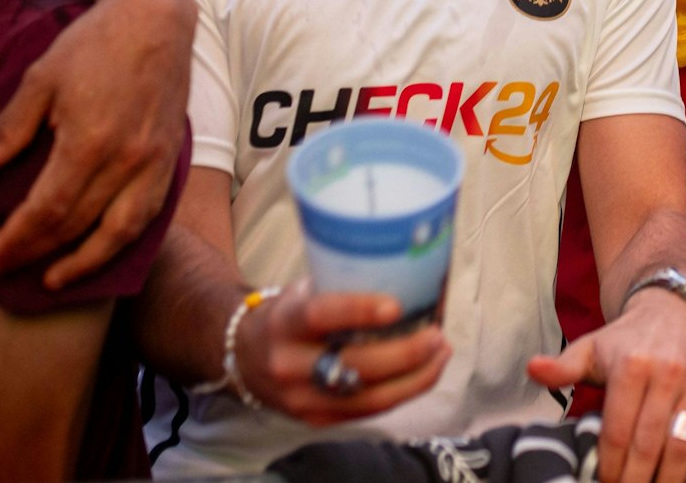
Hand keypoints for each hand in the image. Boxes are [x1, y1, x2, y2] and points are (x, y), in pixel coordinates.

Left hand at [0, 0, 195, 286]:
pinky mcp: (171, 157)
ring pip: (123, 231)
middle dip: (38, 253)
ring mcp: (155, 162)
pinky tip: (104, 245)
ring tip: (56, 278)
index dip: (16, 241)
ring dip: (88, 261)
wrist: (155, 19)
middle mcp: (128, 160)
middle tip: (7, 269)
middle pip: (79, 226)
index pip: (47, 211)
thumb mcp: (40, 81)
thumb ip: (8, 130)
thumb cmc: (94, 43)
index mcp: (90, 142)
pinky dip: (125, 237)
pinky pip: (151, 212)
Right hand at [238, 282, 450, 424]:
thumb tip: (412, 266)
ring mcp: (300, 398)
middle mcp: (288, 364)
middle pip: (355, 365)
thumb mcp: (305, 290)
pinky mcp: (315, 419)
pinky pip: (368, 410)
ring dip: (415, 378)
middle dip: (405, 353)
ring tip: (441, 353)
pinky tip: (426, 371)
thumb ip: (345, 284)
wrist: (243, 356)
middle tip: (437, 334)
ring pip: (369, 397)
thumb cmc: (289, 314)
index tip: (396, 305)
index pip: (320, 315)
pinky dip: (404, 391)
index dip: (359, 311)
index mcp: (285, 322)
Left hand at [528, 288, 685, 482]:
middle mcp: (667, 372)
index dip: (611, 466)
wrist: (674, 308)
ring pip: (683, 445)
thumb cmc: (626, 338)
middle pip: (649, 444)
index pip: (618, 432)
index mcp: (630, 365)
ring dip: (668, 479)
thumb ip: (562, 367)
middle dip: (636, 479)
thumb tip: (533, 369)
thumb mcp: (591, 347)